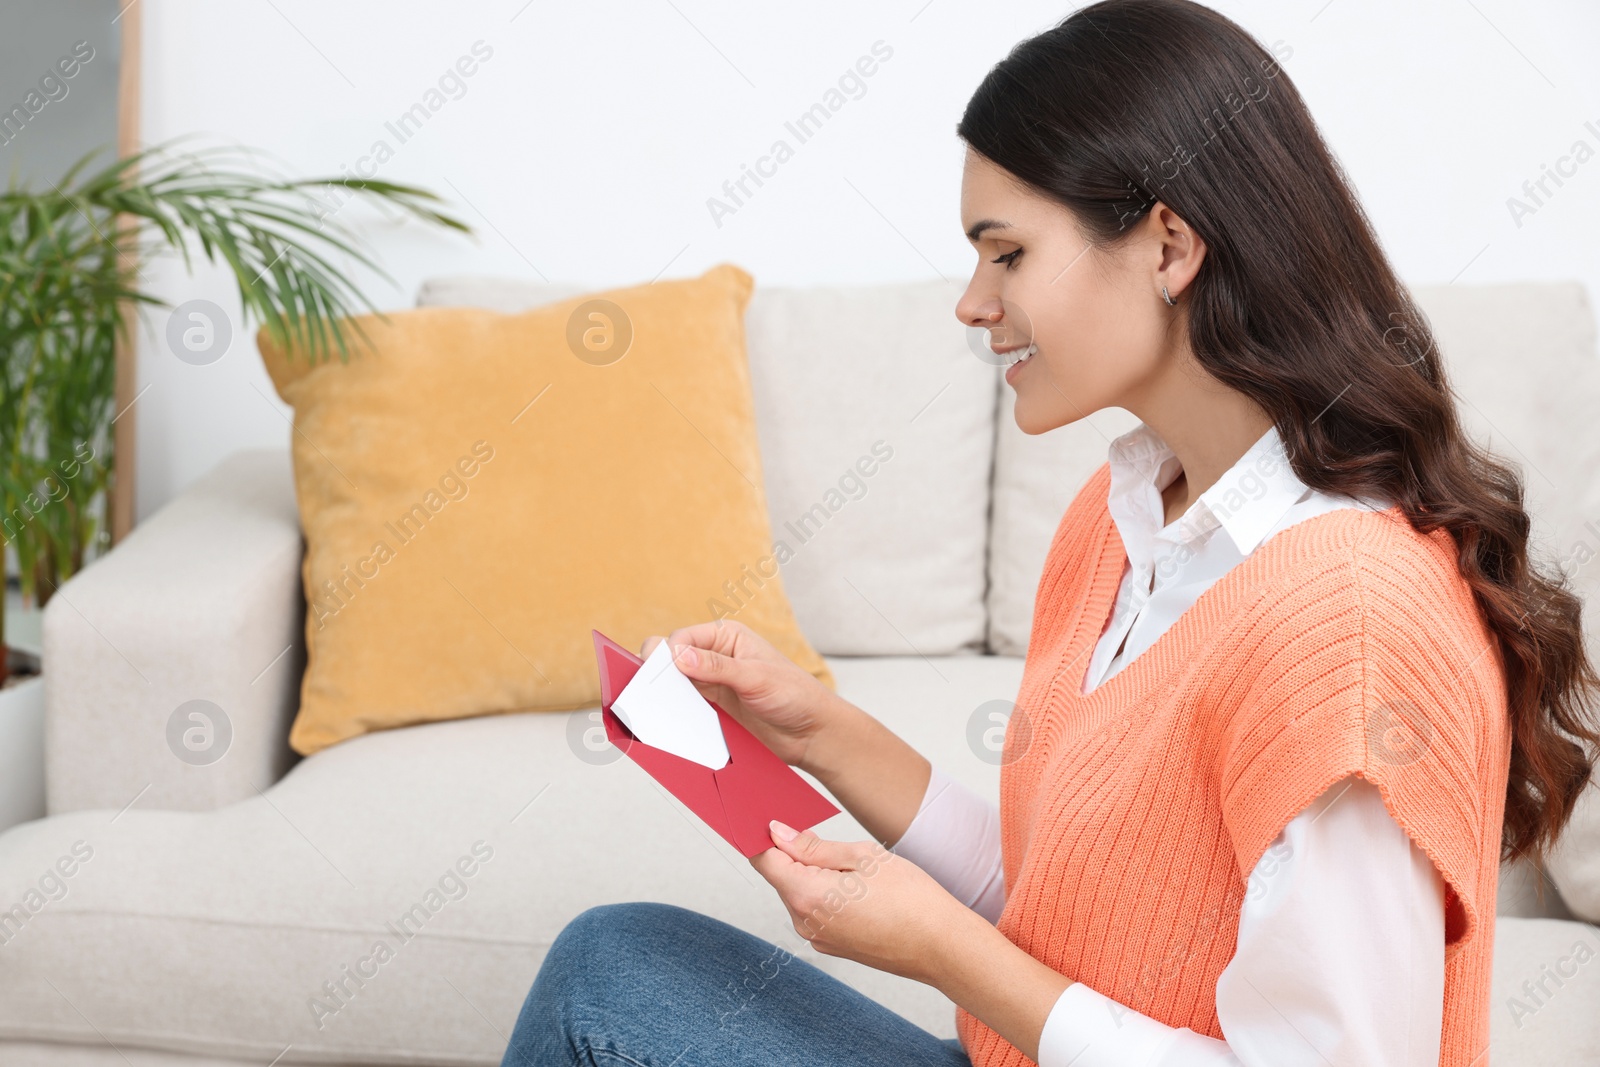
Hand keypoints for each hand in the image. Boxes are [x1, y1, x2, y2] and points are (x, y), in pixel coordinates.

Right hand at [640, 619, 844, 768]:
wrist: (811, 733)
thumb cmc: (794, 696)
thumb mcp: (756, 678)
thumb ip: (717, 667)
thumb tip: (679, 656)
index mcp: (728, 637)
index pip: (683, 638)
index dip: (668, 654)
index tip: (660, 673)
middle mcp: (716, 656)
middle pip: (673, 658)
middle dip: (661, 672)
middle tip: (651, 691)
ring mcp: (712, 682)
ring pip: (675, 683)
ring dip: (666, 693)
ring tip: (657, 707)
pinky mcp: (713, 707)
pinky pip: (685, 704)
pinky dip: (675, 710)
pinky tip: (671, 719)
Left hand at [748, 819, 975, 988]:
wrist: (941, 946)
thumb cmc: (911, 899)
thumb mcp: (862, 856)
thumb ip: (813, 847)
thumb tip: (778, 834)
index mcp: (807, 896)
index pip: (765, 860)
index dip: (767, 837)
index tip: (776, 821)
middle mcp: (805, 922)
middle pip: (783, 877)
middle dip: (799, 856)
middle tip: (838, 846)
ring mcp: (819, 938)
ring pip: (801, 894)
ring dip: (817, 876)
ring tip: (860, 873)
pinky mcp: (833, 945)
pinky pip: (817, 912)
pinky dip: (829, 895)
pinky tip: (861, 891)